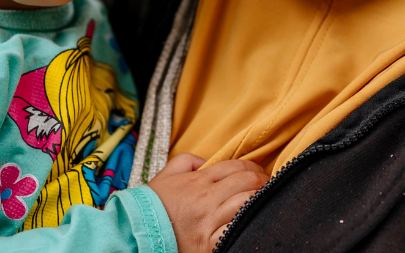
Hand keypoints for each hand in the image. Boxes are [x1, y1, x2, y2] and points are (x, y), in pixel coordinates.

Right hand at [147, 153, 267, 252]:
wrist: (136, 231)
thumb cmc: (153, 204)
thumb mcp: (168, 173)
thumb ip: (190, 160)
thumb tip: (210, 160)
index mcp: (199, 180)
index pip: (237, 167)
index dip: (255, 168)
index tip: (261, 174)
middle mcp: (206, 198)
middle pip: (247, 182)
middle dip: (263, 182)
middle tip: (268, 187)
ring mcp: (209, 221)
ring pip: (247, 203)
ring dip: (260, 201)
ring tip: (265, 203)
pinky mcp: (208, 243)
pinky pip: (236, 231)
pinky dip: (248, 225)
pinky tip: (252, 222)